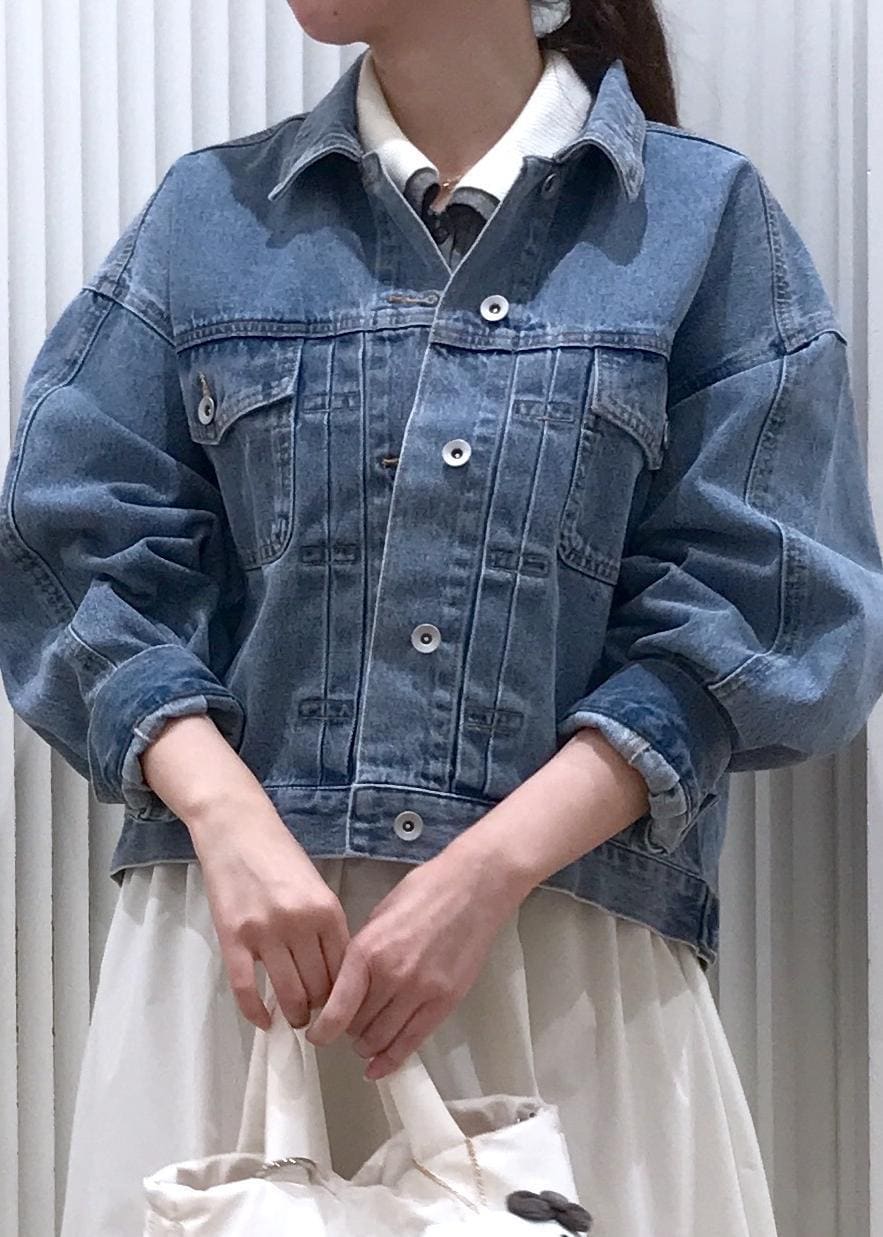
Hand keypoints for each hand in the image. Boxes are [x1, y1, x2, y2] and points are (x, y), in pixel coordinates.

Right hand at [186, 795, 350, 1031]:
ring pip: (288, 994)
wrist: (237, 828)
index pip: (344, 970)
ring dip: (294, 1014)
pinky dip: (256, 1012)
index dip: (344, 994)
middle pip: (319, 986)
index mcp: (326, 909)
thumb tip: (335, 971)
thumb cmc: (279, 853)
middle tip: (317, 1014)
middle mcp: (299, 923)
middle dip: (320, 1008)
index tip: (340, 1004)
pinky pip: (246, 989)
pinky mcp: (232, 938)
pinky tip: (264, 1020)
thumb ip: (326, 925)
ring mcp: (264, 932)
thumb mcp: (316, 885)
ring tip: (294, 1018)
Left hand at [305, 846, 523, 1079]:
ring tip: (366, 1039)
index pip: (336, 1009)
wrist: (473, 887)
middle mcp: (391, 976)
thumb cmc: (423, 892)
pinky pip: (412, 1042)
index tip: (316, 1036)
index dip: (322, 1031)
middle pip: (357, 1026)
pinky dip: (392, 1060)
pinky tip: (379, 1068)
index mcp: (367, 951)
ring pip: (382, 1039)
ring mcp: (421, 991)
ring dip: (369, 1044)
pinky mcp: (445, 1002)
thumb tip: (344, 986)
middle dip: (348, 1029)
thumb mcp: (378, 917)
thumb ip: (360, 955)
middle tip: (349, 1023)